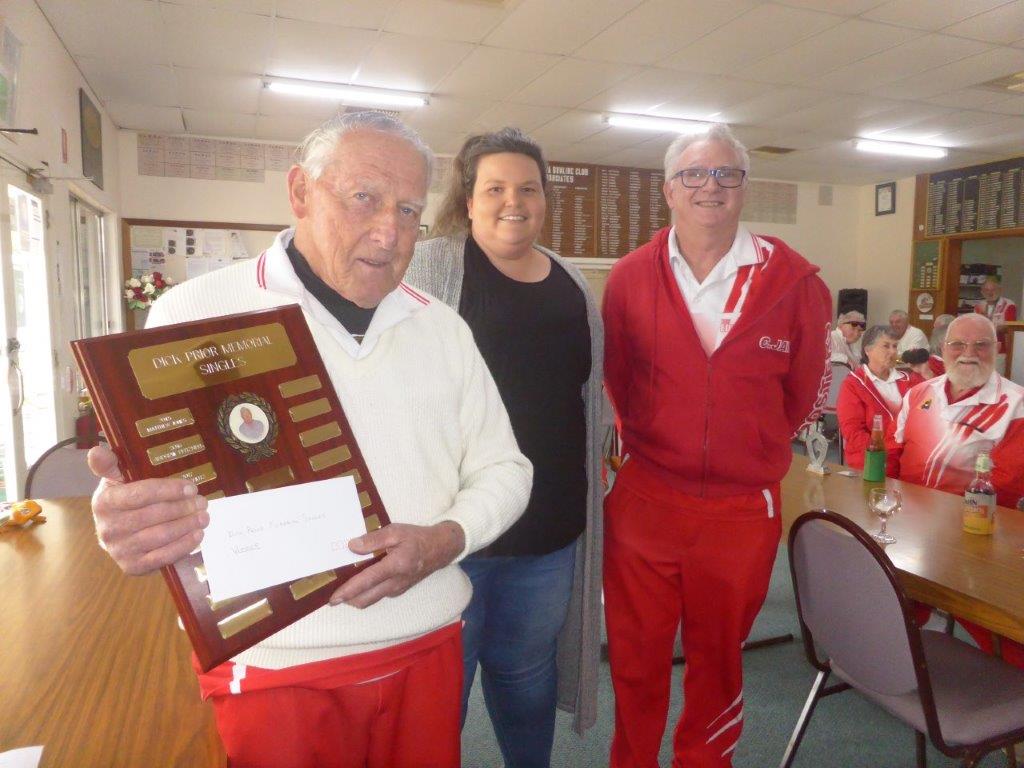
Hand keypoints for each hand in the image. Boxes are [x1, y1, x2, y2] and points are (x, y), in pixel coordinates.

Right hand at [88, 444, 208, 574]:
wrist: (114, 532)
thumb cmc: (121, 500)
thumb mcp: (114, 479)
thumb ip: (109, 464)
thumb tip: (96, 451)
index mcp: (104, 502)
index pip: (140, 494)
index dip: (169, 490)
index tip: (191, 487)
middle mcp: (108, 528)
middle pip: (154, 516)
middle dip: (183, 508)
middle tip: (203, 502)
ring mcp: (119, 550)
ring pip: (160, 536)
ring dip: (187, 526)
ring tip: (204, 517)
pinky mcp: (132, 567)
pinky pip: (162, 557)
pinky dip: (183, 546)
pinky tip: (197, 536)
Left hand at [330, 521, 464, 608]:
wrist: (440, 549)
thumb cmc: (417, 538)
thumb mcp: (396, 531)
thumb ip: (374, 539)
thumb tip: (352, 546)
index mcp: (395, 566)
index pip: (367, 581)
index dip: (349, 591)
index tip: (334, 598)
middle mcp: (395, 582)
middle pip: (366, 599)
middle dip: (348, 600)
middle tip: (333, 596)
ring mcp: (398, 588)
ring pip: (372, 599)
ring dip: (357, 598)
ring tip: (344, 589)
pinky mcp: (399, 590)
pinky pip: (379, 595)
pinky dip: (367, 593)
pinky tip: (362, 582)